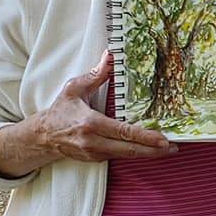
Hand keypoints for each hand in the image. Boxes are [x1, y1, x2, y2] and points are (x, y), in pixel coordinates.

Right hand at [37, 51, 176, 160]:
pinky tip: (148, 149)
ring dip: (147, 153)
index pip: (123, 132)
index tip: (162, 139)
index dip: (145, 137)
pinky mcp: (96, 159)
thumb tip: (111, 56)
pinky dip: (134, 152)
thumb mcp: (75, 88)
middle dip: (153, 151)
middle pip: (129, 150)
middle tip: (173, 147)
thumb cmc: (60, 111)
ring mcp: (95, 154)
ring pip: (126, 156)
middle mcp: (94, 142)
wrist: (42, 137)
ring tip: (167, 149)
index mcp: (91, 124)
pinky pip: (119, 156)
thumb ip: (96, 74)